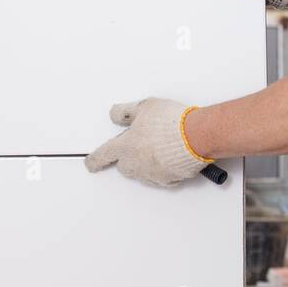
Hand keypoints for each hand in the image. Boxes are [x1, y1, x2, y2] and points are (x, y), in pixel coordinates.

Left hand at [84, 97, 209, 186]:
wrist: (196, 136)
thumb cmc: (171, 122)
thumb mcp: (144, 106)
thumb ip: (126, 112)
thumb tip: (116, 115)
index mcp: (125, 147)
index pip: (103, 155)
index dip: (94, 159)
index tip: (90, 163)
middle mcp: (135, 164)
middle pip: (124, 165)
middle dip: (129, 156)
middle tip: (142, 143)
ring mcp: (151, 174)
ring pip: (142, 172)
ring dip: (147, 162)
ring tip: (162, 145)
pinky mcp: (168, 180)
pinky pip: (161, 176)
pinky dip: (164, 168)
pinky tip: (172, 155)